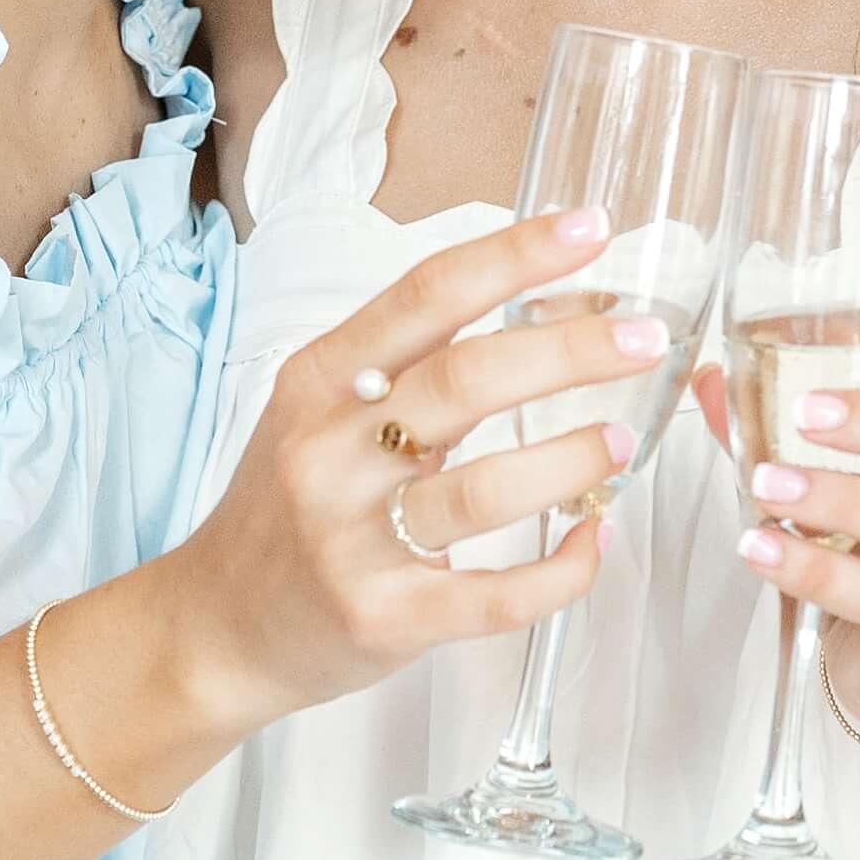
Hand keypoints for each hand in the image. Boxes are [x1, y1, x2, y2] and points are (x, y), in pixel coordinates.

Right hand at [161, 238, 661, 750]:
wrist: (217, 629)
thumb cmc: (286, 514)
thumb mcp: (318, 413)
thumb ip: (403, 367)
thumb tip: (532, 313)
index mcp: (320, 381)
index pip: (429, 294)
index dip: (515, 255)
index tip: (589, 229)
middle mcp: (332, 453)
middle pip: (467, 380)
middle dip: (569, 353)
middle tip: (642, 338)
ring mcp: (355, 541)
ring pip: (485, 488)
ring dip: (570, 458)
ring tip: (619, 438)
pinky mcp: (384, 620)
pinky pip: (494, 597)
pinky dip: (558, 572)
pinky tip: (591, 541)